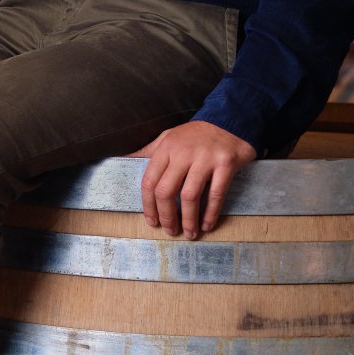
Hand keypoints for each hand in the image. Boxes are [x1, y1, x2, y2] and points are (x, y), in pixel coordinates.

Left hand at [131, 121, 256, 238]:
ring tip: (189, 233)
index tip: (152, 221)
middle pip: (166, 191)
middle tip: (170, 231)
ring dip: (188, 219)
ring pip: (190, 196)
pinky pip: (215, 194)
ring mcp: (204, 159)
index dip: (148, 205)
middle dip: (166, 216)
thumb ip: (149, 151)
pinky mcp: (225, 164)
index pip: (150, 180)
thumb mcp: (168, 137)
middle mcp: (182, 154)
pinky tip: (207, 224)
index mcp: (166, 149)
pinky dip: (210, 212)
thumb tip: (124, 159)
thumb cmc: (195, 134)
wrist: (229, 120)